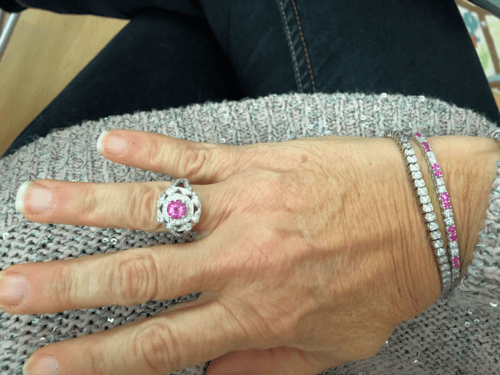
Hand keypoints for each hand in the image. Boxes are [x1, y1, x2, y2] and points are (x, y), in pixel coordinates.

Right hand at [4, 130, 442, 374]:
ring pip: (152, 209)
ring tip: (34, 200)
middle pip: (137, 279)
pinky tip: (110, 146)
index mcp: (255, 314)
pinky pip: (193, 157)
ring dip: (88, 206)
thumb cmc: (381, 280)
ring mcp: (244, 205)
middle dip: (66, 288)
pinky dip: (149, 151)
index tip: (45, 364)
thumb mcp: (333, 348)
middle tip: (11, 289)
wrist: (426, 214)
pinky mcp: (255, 164)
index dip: (96, 359)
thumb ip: (269, 367)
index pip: (159, 344)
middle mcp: (239, 260)